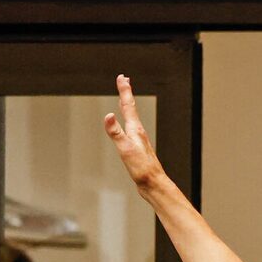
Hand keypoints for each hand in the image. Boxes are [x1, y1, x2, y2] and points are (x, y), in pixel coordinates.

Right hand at [100, 76, 171, 198]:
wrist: (153, 183)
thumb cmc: (141, 168)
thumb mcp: (125, 149)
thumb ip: (116, 133)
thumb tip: (108, 116)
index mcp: (135, 130)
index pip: (128, 105)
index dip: (124, 90)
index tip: (122, 77)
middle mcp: (138, 132)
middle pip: (131, 108)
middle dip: (126, 94)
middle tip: (124, 81)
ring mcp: (138, 140)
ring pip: (132, 118)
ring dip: (127, 106)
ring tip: (124, 100)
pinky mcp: (137, 149)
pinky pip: (130, 129)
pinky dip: (127, 121)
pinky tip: (126, 127)